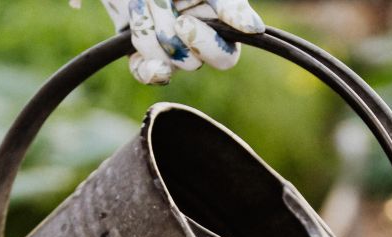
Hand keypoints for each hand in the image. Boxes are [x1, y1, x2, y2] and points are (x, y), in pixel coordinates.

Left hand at [99, 0, 264, 84]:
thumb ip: (230, 4)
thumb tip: (255, 28)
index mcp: (219, 30)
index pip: (224, 58)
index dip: (204, 45)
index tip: (183, 22)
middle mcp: (197, 47)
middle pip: (191, 63)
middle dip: (169, 29)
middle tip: (160, 1)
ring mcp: (171, 55)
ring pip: (165, 62)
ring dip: (148, 26)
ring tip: (146, 1)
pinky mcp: (144, 59)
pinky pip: (145, 74)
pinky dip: (141, 58)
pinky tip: (137, 35)